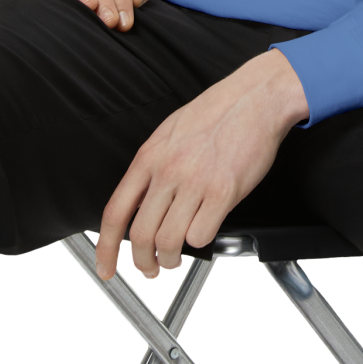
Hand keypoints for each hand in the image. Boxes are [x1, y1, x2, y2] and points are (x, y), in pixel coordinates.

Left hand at [94, 48, 309, 279]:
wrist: (256, 96)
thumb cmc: (219, 110)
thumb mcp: (171, 131)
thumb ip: (154, 165)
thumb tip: (143, 199)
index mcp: (150, 156)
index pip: (115, 212)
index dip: (106, 248)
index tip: (107, 267)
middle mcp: (168, 170)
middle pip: (140, 235)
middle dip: (143, 262)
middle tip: (150, 267)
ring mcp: (196, 182)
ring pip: (169, 242)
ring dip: (171, 259)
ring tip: (176, 258)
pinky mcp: (224, 191)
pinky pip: (202, 235)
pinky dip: (200, 242)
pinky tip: (205, 231)